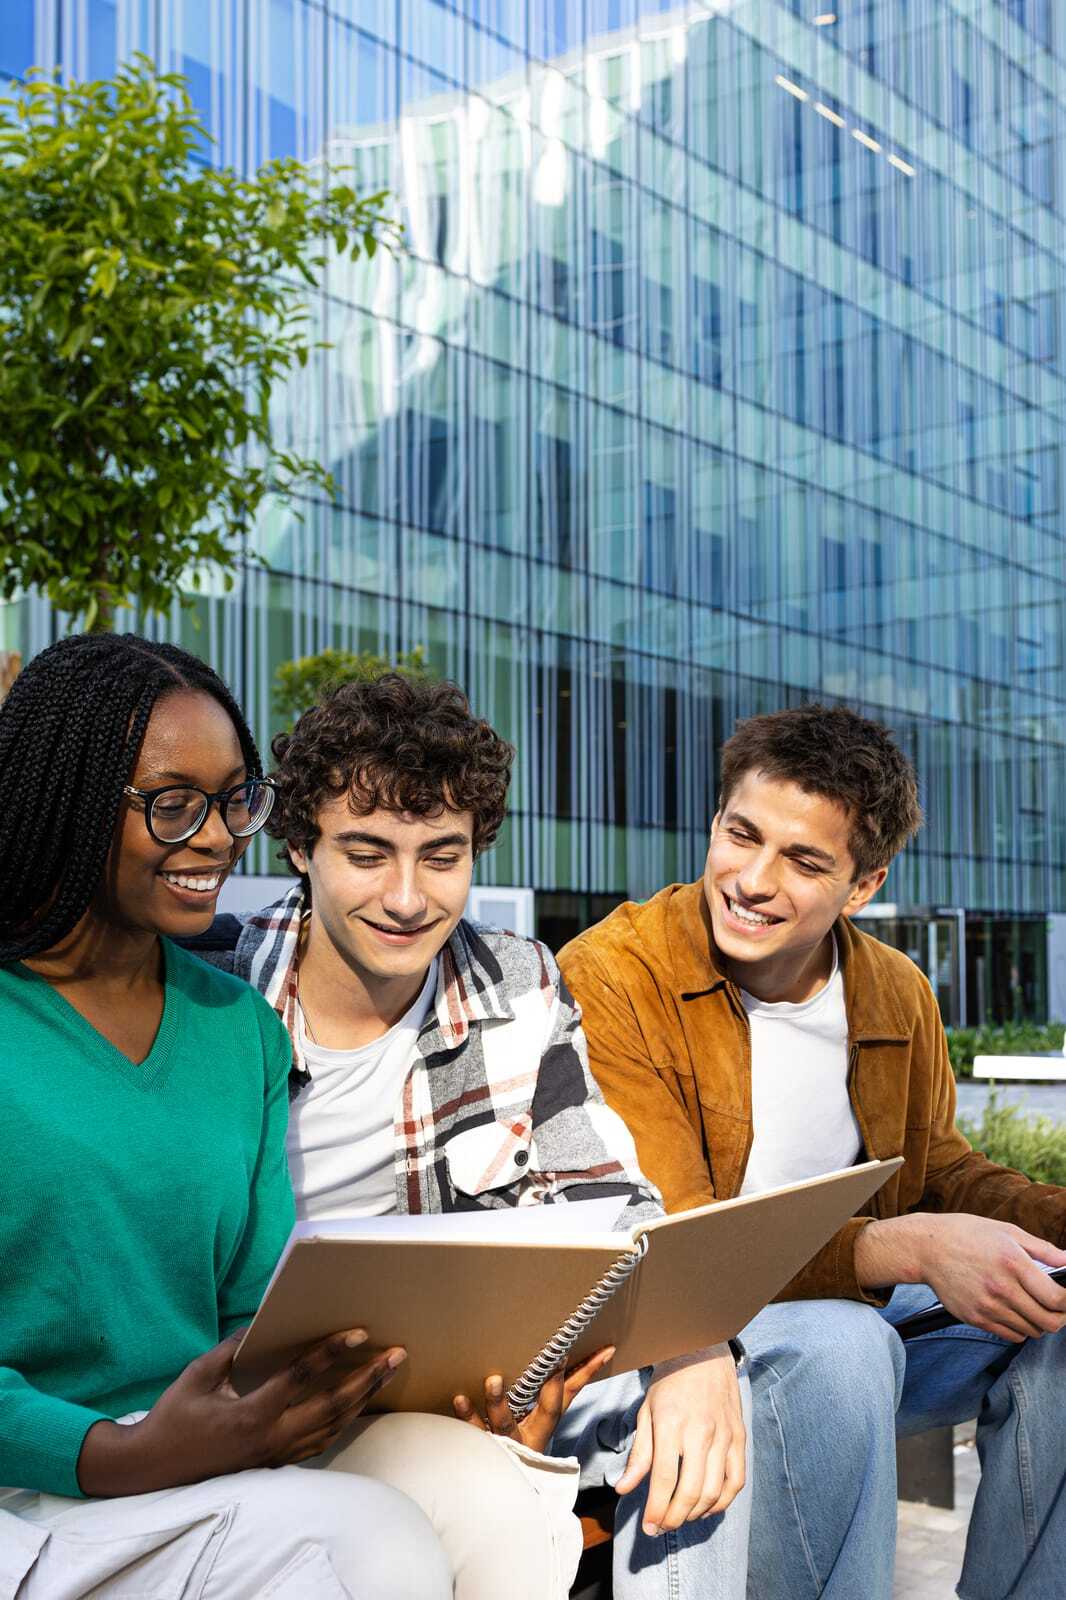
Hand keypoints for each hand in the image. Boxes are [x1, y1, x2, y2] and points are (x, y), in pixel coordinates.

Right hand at [78, 1327, 405, 1495]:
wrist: (152, 1468)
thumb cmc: (173, 1417)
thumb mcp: (198, 1375)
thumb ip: (232, 1349)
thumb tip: (260, 1325)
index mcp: (251, 1414)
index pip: (302, 1377)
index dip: (332, 1353)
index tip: (360, 1333)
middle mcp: (270, 1437)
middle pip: (333, 1407)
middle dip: (368, 1380)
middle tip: (397, 1355)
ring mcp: (274, 1455)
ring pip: (332, 1427)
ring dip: (363, 1400)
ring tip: (387, 1375)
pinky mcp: (273, 1463)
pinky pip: (319, 1443)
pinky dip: (342, 1422)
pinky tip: (357, 1406)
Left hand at [451, 1346, 615, 1452]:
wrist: (496, 1496)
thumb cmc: (518, 1444)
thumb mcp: (539, 1421)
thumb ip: (556, 1391)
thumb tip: (583, 1353)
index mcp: (544, 1426)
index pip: (567, 1398)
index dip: (579, 1376)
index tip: (571, 1352)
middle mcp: (528, 1435)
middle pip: (543, 1413)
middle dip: (551, 1388)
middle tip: (556, 1359)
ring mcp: (504, 1442)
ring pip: (504, 1423)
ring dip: (499, 1401)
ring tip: (493, 1379)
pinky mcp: (481, 1447)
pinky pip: (472, 1431)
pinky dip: (466, 1415)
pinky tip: (459, 1398)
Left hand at [615, 1343, 745, 1536]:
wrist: (704, 1351)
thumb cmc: (670, 1382)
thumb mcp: (647, 1412)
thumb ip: (639, 1454)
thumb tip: (623, 1489)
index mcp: (671, 1424)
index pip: (663, 1478)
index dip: (656, 1509)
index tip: (648, 1528)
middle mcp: (701, 1432)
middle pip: (690, 1491)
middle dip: (674, 1518)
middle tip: (661, 1528)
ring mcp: (724, 1435)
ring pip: (714, 1491)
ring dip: (696, 1514)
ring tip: (680, 1518)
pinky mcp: (740, 1437)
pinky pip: (736, 1481)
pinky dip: (723, 1501)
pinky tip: (707, 1506)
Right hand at [917, 1214, 1065, 1341]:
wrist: (927, 1248)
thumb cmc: (967, 1235)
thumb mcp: (1006, 1231)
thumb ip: (1042, 1248)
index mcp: (1013, 1263)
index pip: (1057, 1298)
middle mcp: (1002, 1288)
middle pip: (1049, 1321)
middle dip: (1060, 1317)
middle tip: (1057, 1307)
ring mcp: (988, 1307)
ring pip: (1032, 1331)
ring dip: (1040, 1323)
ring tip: (1034, 1307)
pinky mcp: (976, 1319)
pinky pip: (1011, 1336)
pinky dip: (1020, 1329)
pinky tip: (1015, 1312)